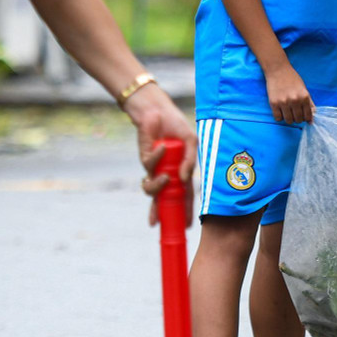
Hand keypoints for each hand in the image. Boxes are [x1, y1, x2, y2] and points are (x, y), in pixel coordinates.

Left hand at [126, 85, 197, 225]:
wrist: (158, 110)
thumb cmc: (176, 125)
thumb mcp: (191, 141)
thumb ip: (190, 160)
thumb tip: (183, 179)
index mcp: (182, 172)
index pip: (184, 196)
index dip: (184, 211)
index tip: (187, 226)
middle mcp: (168, 173)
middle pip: (164, 200)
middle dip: (163, 213)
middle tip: (163, 224)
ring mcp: (155, 169)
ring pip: (151, 189)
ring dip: (157, 188)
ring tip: (165, 180)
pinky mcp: (145, 160)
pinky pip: (149, 166)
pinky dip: (157, 158)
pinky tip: (161, 147)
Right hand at [266, 64, 314, 124]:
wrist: (278, 70)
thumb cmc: (292, 79)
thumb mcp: (304, 90)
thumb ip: (310, 104)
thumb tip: (311, 121)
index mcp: (304, 97)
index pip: (307, 116)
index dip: (306, 118)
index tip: (303, 116)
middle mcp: (295, 100)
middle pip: (298, 120)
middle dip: (297, 119)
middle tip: (294, 113)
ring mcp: (283, 102)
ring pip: (288, 121)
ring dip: (289, 119)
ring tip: (288, 112)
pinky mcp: (273, 103)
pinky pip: (277, 118)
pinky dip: (280, 117)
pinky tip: (280, 111)